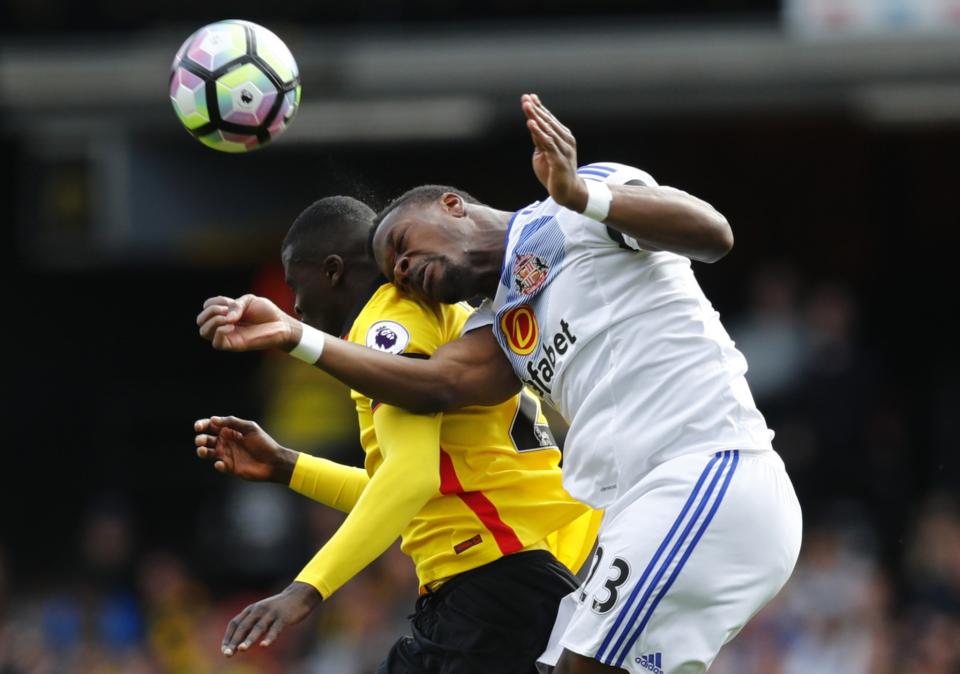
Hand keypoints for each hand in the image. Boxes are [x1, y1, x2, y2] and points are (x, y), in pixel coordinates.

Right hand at [194, 416, 297, 483]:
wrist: (274, 461)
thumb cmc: (263, 443)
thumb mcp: (249, 428)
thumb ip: (232, 422)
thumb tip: (213, 419)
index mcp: (230, 430)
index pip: (211, 426)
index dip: (202, 425)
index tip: (198, 427)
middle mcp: (226, 442)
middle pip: (206, 439)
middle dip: (201, 439)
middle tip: (201, 440)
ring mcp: (227, 455)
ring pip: (208, 453)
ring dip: (202, 451)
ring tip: (203, 451)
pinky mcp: (230, 467)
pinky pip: (219, 466)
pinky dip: (217, 465)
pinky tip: (221, 464)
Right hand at [196, 294, 301, 351]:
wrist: (281, 324)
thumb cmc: (266, 312)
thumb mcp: (249, 300)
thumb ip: (236, 305)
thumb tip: (226, 318)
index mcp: (226, 312)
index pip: (206, 307)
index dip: (213, 303)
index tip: (228, 302)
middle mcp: (224, 324)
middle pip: (200, 321)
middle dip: (210, 312)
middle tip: (226, 311)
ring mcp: (228, 335)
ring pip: (203, 332)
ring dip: (213, 321)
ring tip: (228, 319)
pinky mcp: (235, 345)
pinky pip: (216, 344)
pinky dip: (220, 332)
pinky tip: (232, 326)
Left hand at [221, 582, 320, 655]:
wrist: (299, 595)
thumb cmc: (278, 608)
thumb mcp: (261, 613)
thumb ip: (251, 625)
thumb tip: (237, 644)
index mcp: (251, 609)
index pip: (235, 623)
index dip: (228, 637)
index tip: (224, 650)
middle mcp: (259, 610)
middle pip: (243, 626)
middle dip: (235, 640)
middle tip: (228, 654)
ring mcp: (271, 613)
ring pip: (258, 627)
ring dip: (249, 639)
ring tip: (242, 649)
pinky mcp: (283, 617)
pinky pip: (275, 628)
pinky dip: (269, 637)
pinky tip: (264, 645)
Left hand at [521, 93, 587, 211]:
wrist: (568, 192)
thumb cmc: (555, 173)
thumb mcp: (544, 153)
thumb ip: (539, 140)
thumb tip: (532, 125)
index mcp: (563, 137)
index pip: (549, 120)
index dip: (539, 108)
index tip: (529, 97)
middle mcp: (565, 140)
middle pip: (548, 122)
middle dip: (536, 109)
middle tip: (525, 98)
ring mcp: (564, 150)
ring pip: (548, 130)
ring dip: (536, 117)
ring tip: (526, 106)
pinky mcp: (560, 160)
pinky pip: (548, 144)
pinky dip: (539, 133)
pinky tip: (531, 124)